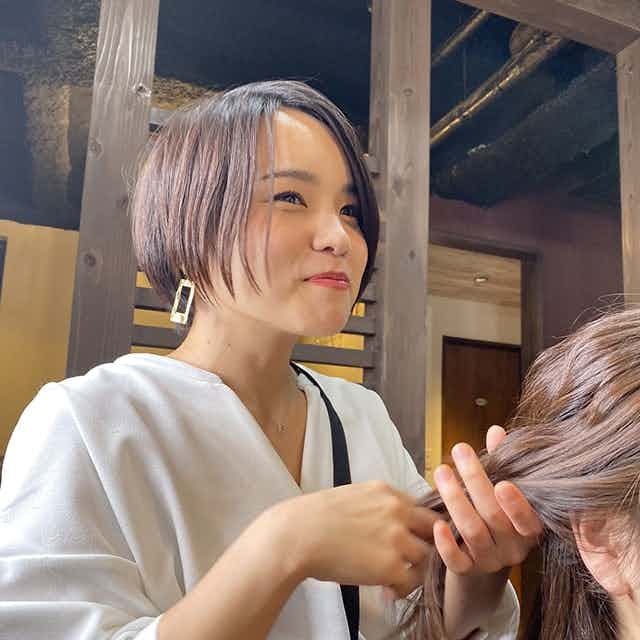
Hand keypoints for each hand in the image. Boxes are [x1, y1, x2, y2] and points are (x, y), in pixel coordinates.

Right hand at [262, 481, 440, 596]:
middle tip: (411, 561)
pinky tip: (386, 590)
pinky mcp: (392, 565)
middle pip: (433, 530)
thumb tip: (389, 523)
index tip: (412, 541)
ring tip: (395, 579)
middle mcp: (397, 511)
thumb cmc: (316, 517)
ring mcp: (397, 538)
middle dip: (425, 546)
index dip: (420, 528)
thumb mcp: (354, 496)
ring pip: (426, 557)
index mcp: (387, 492)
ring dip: (413, 570)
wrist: (299, 535)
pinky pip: (412, 581)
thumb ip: (378, 505)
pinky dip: (401, 589)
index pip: (422, 509)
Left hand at [432, 425, 541, 575]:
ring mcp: (490, 560)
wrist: (484, 562)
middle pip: (493, 516)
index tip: (503, 483)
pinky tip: (437, 524)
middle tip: (459, 451)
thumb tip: (496, 431)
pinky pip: (457, 561)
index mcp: (528, 528)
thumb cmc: (496, 515)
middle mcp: (512, 548)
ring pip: (472, 531)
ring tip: (441, 471)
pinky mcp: (467, 570)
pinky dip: (446, 544)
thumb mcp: (505, 491)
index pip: (528, 520)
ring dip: (455, 500)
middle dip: (475, 481)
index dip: (517, 505)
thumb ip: (504, 463)